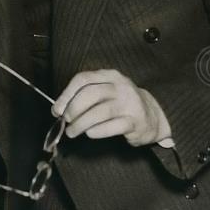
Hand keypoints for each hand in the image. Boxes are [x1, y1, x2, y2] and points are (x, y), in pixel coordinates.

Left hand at [52, 69, 169, 146]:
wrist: (152, 116)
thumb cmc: (120, 104)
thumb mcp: (104, 93)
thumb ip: (81, 97)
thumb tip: (57, 109)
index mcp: (110, 75)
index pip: (83, 79)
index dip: (66, 95)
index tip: (57, 109)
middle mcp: (121, 87)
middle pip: (91, 94)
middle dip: (73, 109)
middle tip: (66, 121)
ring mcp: (130, 103)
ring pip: (100, 112)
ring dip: (81, 124)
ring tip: (72, 132)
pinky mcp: (136, 122)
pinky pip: (112, 127)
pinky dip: (97, 131)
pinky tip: (90, 133)